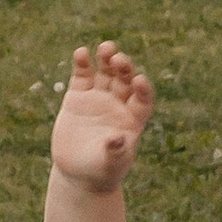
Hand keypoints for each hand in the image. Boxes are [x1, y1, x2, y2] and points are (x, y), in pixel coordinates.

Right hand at [52, 40, 154, 185]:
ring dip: (107, 58)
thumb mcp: (110, 164)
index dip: (143, 89)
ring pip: (106, 72)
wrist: (78, 172)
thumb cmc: (101, 171)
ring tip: (106, 48)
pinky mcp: (78, 97)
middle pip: (125, 79)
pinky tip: (82, 53)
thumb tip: (118, 138)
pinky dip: (83, 63)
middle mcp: (118, 104)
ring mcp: (98, 98)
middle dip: (124, 67)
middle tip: (119, 59)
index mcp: (133, 118)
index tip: (139, 81)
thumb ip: (115, 151)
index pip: (143, 98)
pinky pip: (82, 75)